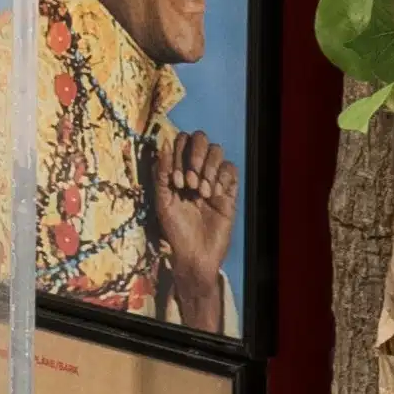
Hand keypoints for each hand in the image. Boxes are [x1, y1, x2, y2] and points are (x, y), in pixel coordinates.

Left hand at [156, 134, 236, 324]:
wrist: (195, 254)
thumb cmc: (175, 230)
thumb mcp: (163, 202)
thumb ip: (162, 173)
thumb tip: (164, 144)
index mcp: (178, 169)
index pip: (181, 142)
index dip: (179, 154)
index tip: (176, 181)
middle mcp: (196, 170)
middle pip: (200, 138)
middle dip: (195, 155)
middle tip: (189, 182)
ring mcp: (213, 179)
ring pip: (217, 151)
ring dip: (208, 167)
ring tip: (201, 192)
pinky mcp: (229, 191)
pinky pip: (231, 169)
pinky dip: (222, 177)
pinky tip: (213, 195)